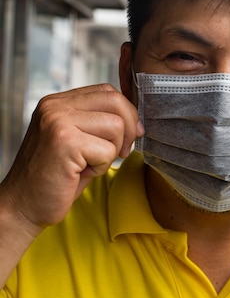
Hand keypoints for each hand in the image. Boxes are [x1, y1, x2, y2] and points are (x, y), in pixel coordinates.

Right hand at [1, 84, 142, 233]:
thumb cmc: (55, 176)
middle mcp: (55, 107)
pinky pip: (108, 150)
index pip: (108, 91)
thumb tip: (137, 121)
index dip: (127, 113)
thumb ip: (99, 122)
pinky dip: (102, 167)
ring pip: (116, 125)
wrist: (23, 206)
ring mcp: (58, 122)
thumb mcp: (78, 140)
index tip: (130, 135)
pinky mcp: (65, 143)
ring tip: (90, 164)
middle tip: (122, 152)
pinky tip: (82, 172)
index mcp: (58, 102)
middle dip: (129, 129)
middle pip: (116, 101)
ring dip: (112, 151)